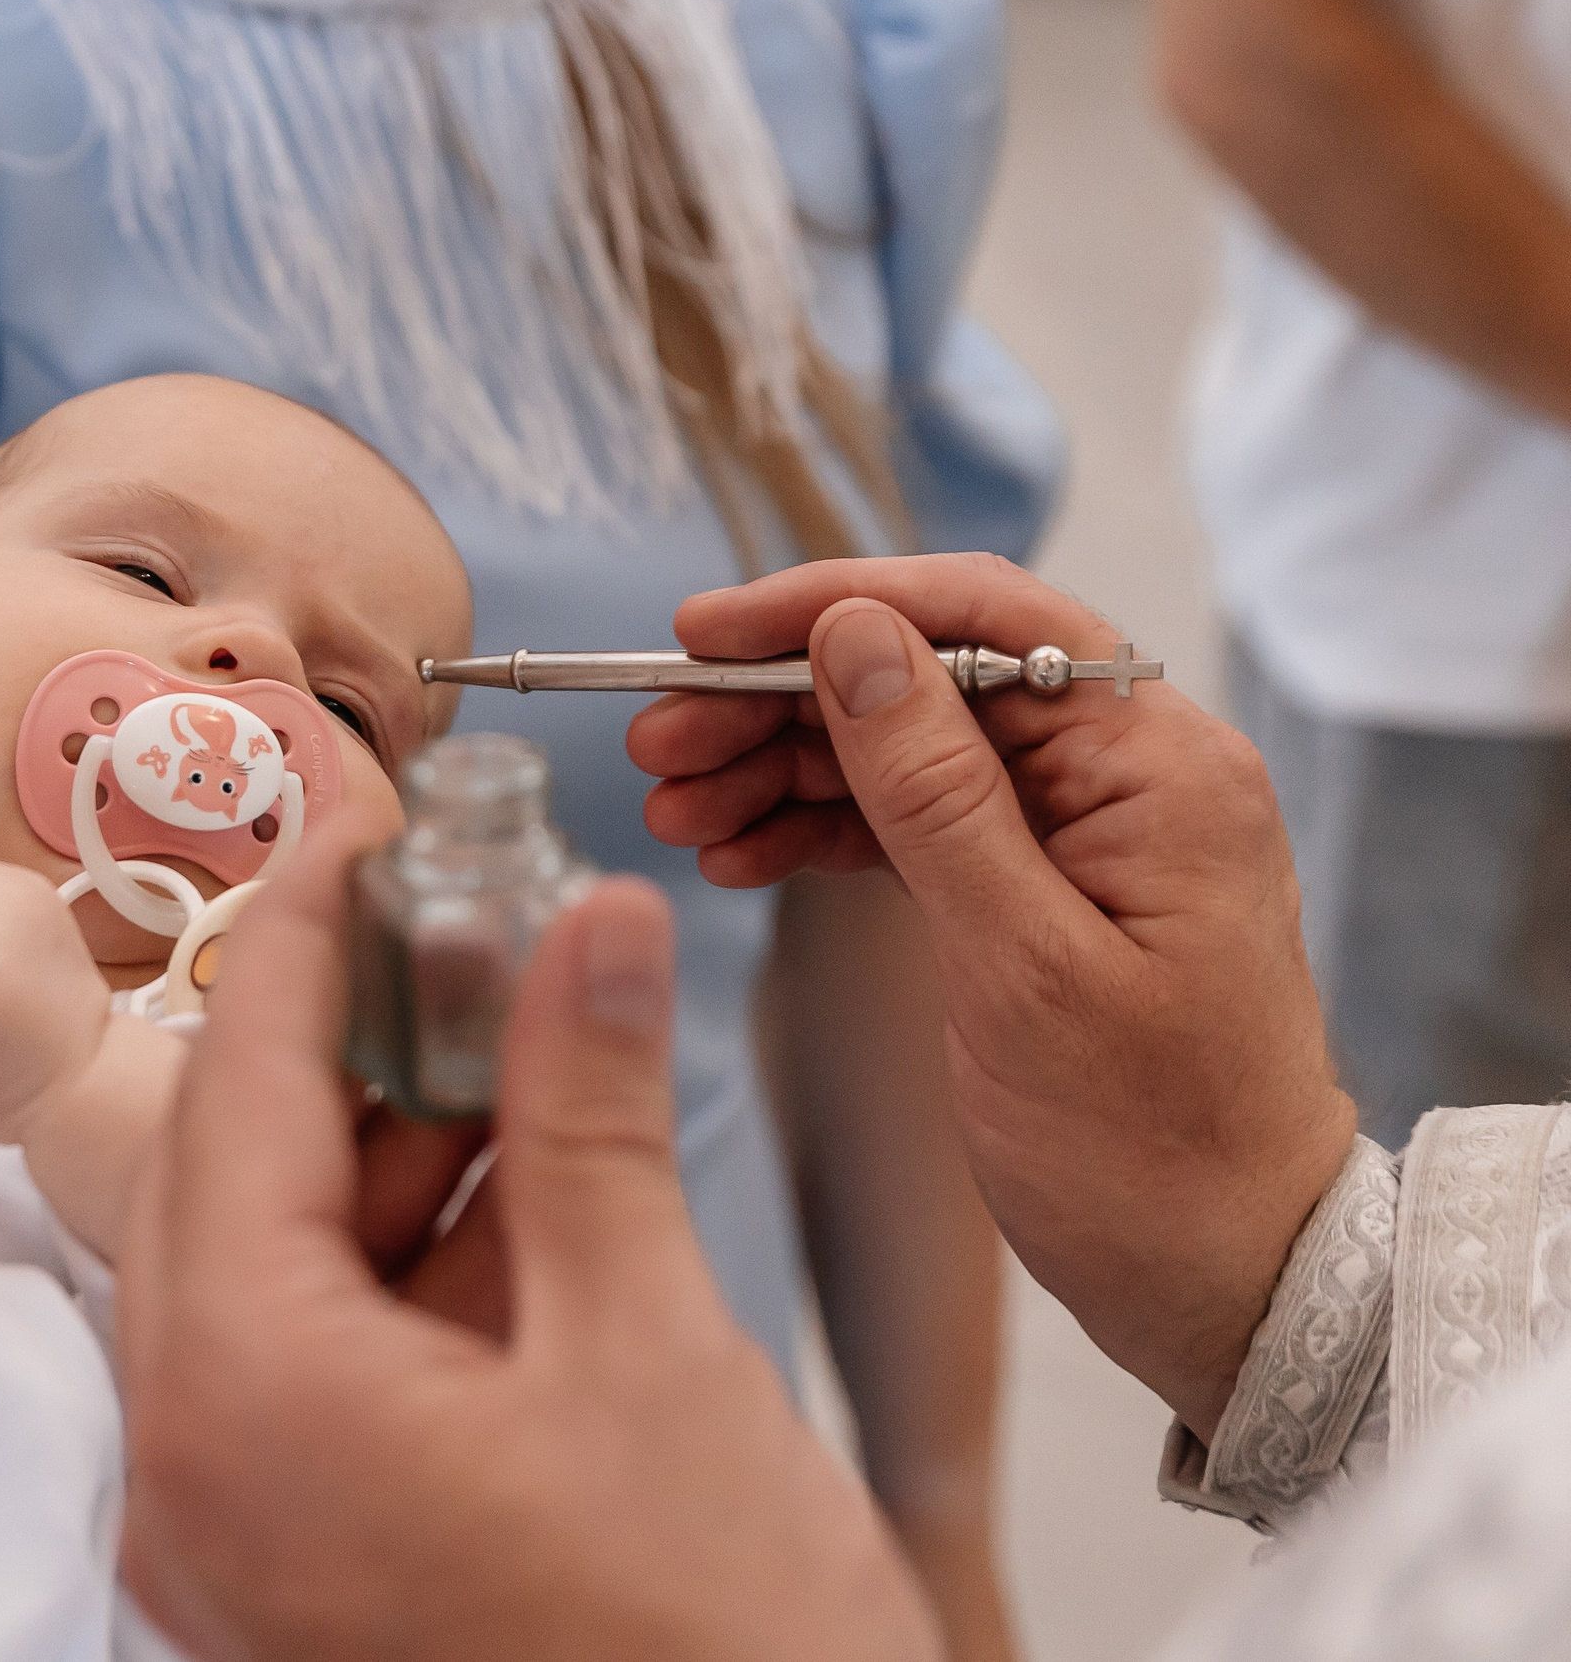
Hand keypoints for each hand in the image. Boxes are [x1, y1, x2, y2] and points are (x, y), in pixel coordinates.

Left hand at [119, 817, 936, 1661]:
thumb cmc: (716, 1659)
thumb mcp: (651, 1344)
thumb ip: (587, 1110)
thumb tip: (582, 928)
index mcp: (244, 1401)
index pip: (235, 1090)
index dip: (304, 935)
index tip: (358, 828)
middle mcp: (196, 1471)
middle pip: (235, 1174)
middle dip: (355, 1041)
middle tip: (464, 930)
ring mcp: (239, 1534)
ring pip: (279, 1268)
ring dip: (394, 1154)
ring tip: (520, 1048)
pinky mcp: (301, 1568)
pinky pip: (319, 1367)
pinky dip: (409, 1272)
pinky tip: (527, 1196)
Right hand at [627, 554, 1355, 1436]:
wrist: (1225, 1279)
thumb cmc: (1150, 1150)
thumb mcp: (1022, 967)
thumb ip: (934, 791)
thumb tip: (855, 638)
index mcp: (1156, 765)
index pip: (982, 618)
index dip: (830, 606)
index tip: (705, 630)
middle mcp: (1127, 773)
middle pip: (926, 679)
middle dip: (779, 700)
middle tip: (658, 740)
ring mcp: (1084, 831)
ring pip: (904, 750)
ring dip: (780, 768)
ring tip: (673, 806)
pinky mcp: (1041, 889)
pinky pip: (916, 823)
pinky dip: (820, 829)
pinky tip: (737, 849)